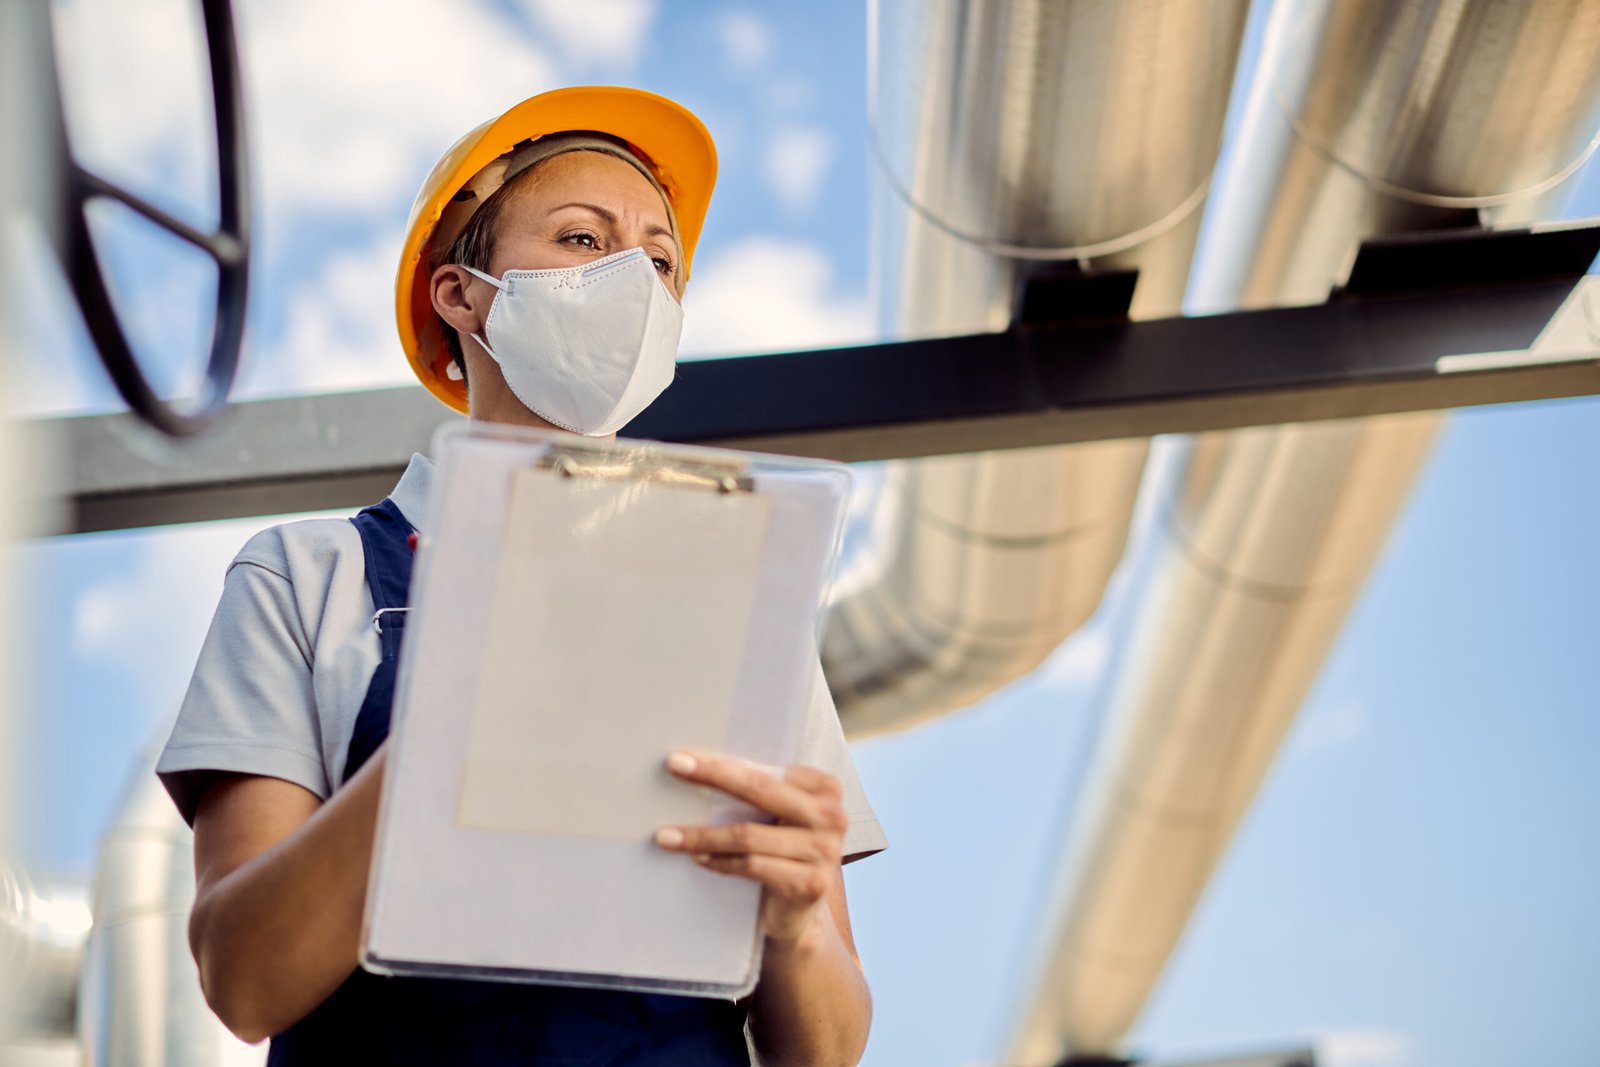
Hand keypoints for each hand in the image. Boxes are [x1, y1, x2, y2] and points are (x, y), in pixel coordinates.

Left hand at [654, 750, 847, 944]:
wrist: (798, 915)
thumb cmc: (779, 854)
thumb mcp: (776, 818)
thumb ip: (758, 792)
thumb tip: (697, 765)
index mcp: (824, 788)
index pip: (766, 770)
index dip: (722, 763)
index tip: (683, 757)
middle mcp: (830, 815)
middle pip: (760, 790)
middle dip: (712, 776)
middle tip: (673, 767)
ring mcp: (824, 851)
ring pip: (748, 835)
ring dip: (702, 835)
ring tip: (667, 835)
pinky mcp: (810, 884)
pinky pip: (752, 866)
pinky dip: (719, 862)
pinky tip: (696, 858)